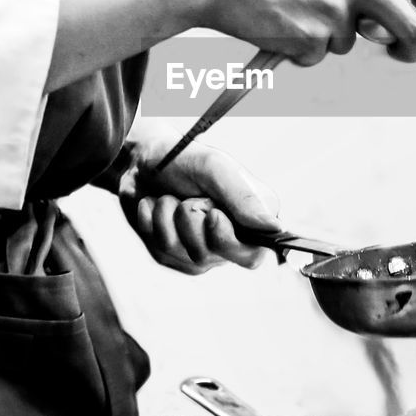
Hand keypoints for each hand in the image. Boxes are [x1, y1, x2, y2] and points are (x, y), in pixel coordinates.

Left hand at [116, 127, 280, 274]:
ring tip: (168, 196)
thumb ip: (244, 197)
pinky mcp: (174, 255)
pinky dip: (152, 224)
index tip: (212, 214)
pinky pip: (161, 252)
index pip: (252, 255)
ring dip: (168, 219)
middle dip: (191, 223)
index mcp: (253, 217)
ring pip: (183, 255)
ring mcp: (202, 250)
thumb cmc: (185, 159)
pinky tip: (154, 206)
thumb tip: (272, 227)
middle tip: (186, 198)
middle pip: (215, 256)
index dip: (228, 240)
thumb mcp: (215, 168)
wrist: (142, 160)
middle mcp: (231, 238)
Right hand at [187, 0, 415, 65]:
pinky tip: (278, 21)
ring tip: (294, 9)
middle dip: (414, 45)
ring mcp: (336, 7)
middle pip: (414, 24)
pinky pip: (321, 54)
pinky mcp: (313, 38)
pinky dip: (303, 47)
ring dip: (331, 36)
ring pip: (355, 41)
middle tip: (403, 50)